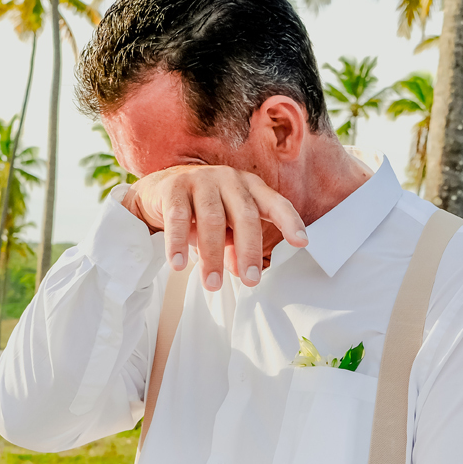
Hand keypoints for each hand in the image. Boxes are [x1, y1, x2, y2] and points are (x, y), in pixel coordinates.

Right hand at [121, 164, 307, 289]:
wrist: (161, 190)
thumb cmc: (204, 210)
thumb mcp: (227, 228)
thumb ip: (237, 247)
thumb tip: (241, 272)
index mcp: (251, 188)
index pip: (276, 203)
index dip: (290, 221)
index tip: (301, 242)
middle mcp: (230, 180)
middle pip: (245, 215)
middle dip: (249, 250)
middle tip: (251, 280)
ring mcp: (202, 180)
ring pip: (212, 219)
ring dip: (213, 255)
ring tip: (212, 283)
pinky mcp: (174, 187)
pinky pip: (179, 217)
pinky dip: (178, 243)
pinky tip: (179, 264)